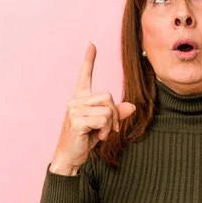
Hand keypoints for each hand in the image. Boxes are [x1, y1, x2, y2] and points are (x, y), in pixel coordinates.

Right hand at [50, 42, 135, 173]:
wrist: (69, 157)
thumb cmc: (84, 141)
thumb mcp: (103, 126)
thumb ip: (115, 114)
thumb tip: (132, 106)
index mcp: (80, 100)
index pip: (84, 76)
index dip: (89, 60)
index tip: (92, 44)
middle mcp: (75, 101)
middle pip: (108, 96)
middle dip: (114, 115)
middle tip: (109, 130)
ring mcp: (74, 109)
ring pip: (108, 108)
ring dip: (110, 125)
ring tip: (102, 135)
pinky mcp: (77, 120)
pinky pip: (104, 119)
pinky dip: (106, 130)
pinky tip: (98, 138)